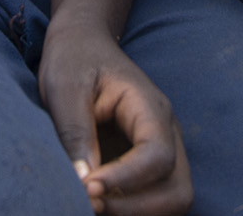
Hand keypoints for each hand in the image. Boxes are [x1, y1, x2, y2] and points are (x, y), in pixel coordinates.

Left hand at [37, 19, 192, 214]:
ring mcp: (160, 152)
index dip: (126, 180)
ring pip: (171, 201)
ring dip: (135, 212)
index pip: (157, 156)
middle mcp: (165, 134)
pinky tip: (98, 201)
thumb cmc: (74, 59)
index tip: (87, 188)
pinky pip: (152, 199)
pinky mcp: (145, 167)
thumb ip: (75, 131)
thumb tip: (84, 181)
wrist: (82, 44)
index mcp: (149, 108)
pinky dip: (130, 208)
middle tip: (89, 204)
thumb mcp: (65, 86)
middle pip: (177, 190)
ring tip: (91, 205)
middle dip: (136, 208)